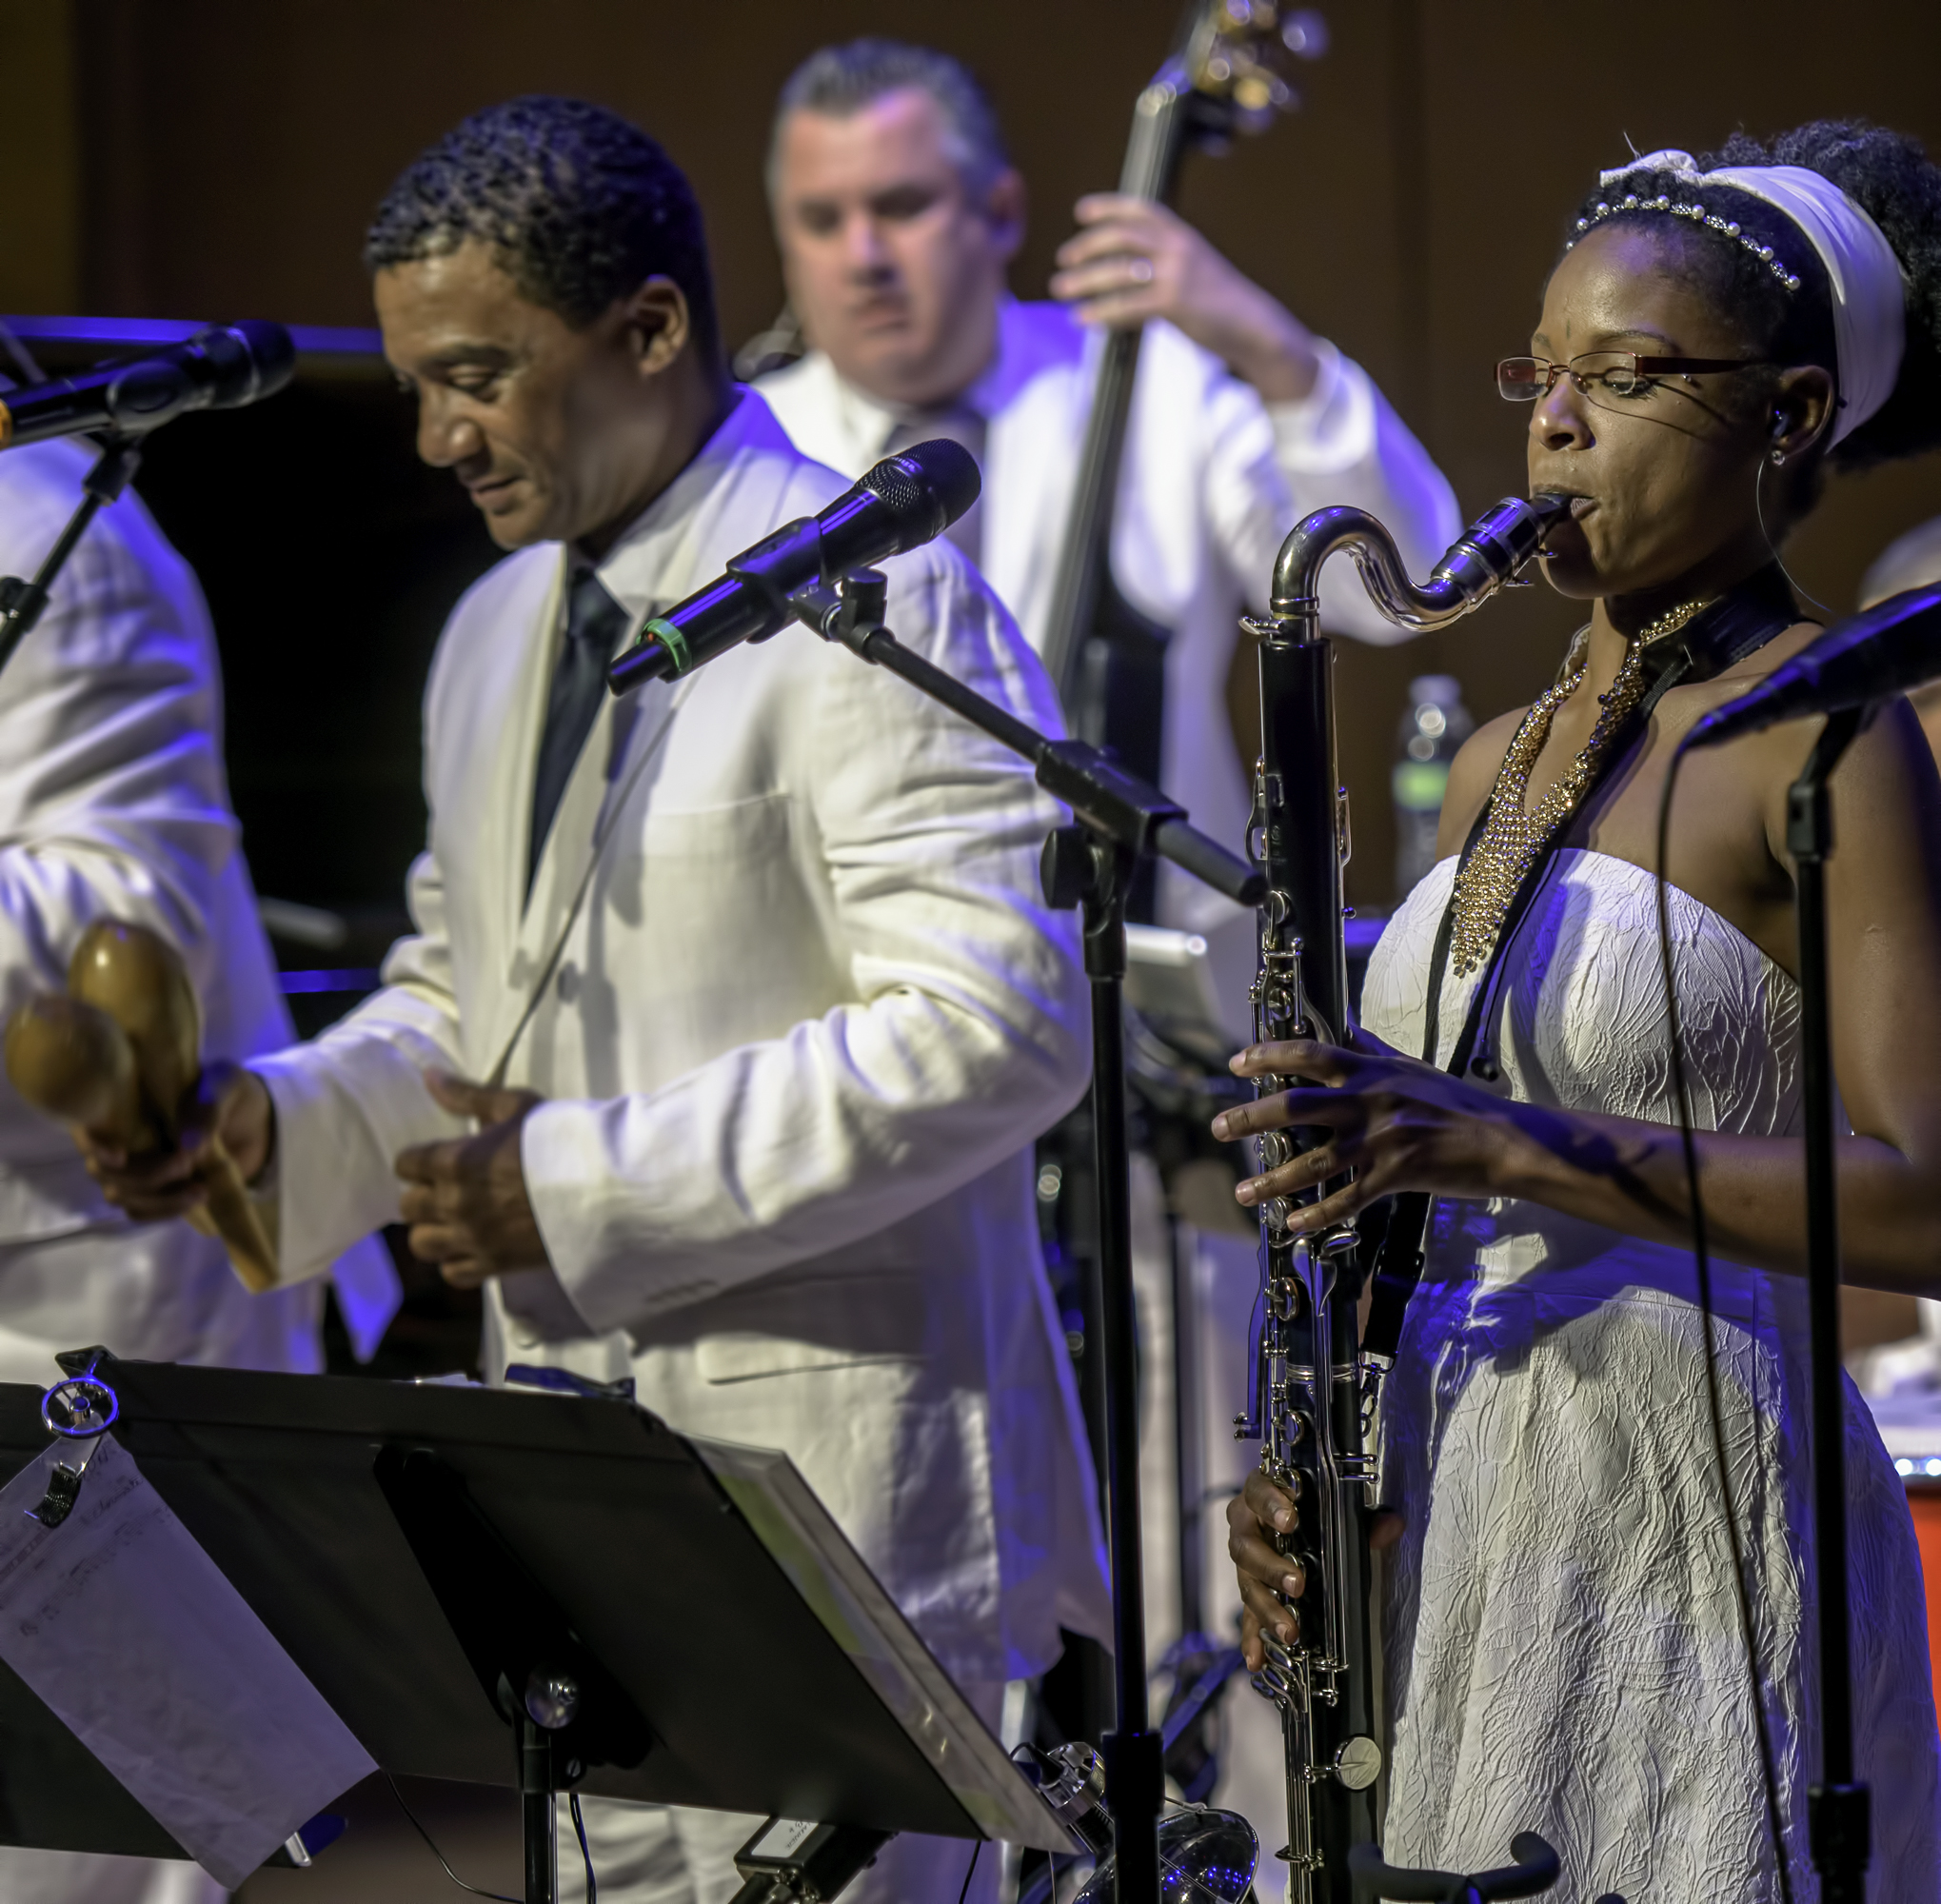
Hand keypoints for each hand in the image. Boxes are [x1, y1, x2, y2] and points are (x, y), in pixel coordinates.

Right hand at [80, 1061, 273, 1220]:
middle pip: (102, 1171)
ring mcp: (136, 1168)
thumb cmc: (230, 1093)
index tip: (119, 1155)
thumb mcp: (225, 1086)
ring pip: (121, 1196)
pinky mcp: (156, 1191)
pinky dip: (164, 1212)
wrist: (256, 1121)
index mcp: (127, 1104)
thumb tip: (187, 1145)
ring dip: (157, 1199)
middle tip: (186, 1163)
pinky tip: (196, 1199)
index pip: (88, 1128)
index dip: (94, 1145)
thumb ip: (208, 1108)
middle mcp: (121, 1139)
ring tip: (201, 1189)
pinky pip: (142, 1211)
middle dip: (143, 1175)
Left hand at [395, 1071, 546, 1287]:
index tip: (438, 1158)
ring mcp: (471, 1238)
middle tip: (448, 1187)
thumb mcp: (514, 1106)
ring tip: (455, 1219)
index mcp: (453, 1161)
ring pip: (421, 1243)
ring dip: (433, 1230)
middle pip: (407, 1207)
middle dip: (423, 1195)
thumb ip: (466, 1095)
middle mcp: (452, 1203)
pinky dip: (457, 1260)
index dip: (419, 1159)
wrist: (600, 1188)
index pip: (404, 1164)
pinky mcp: (492, 1264)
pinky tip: (475, 1243)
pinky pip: (452, 1272)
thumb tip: (428, 1074)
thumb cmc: (558, 1140)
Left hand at [1049, 194, 1319, 401]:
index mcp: (1182, 234)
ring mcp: (1176, 273)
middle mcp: (1178, 247)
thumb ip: (1164, 262)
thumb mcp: (1195, 269)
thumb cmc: (1220, 304)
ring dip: (1083, 279)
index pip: (1140, 210)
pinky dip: (1101, 311)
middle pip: (1121, 235)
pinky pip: (1127, 305)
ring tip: (1060, 289)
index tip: (1081, 211)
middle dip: (1087, 245)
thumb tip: (1125, 270)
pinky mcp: (1174, 303)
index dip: (1109, 206)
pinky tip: (1083, 318)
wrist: (1253, 327)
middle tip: (1063, 258)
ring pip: (1118, 271)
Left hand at [1210, 1026, 1522, 1232]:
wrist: (1503, 1139)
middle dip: (1251, 1117)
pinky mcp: (1395, 1176)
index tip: (1237, 1063)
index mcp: (1371, 1072)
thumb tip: (1348, 1029)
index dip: (1269, 1056)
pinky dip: (1317, 1213)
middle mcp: (1369, 1102)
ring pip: (1314, 1161)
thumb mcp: (1412, 1067)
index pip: (1310, 1055)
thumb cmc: (1457, 1103)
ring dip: (1273, 1179)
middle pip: (1296, 1106)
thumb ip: (1374, 1050)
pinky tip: (1293, 1224)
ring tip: (1243, 1192)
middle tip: (1218, 1127)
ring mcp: (1380, 1141)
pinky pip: (1347, 1199)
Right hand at [1229, 1471, 1404, 1670]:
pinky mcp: (1249, 1591)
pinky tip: (1258, 1660)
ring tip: (1290, 1630)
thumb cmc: (1311, 1509)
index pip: (1258, 1491)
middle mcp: (1246, 1525)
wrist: (1290, 1519)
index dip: (1270, 1504)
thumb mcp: (1340, 1509)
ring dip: (1266, 1608)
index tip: (1290, 1520)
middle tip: (1297, 1584)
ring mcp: (1245, 1561)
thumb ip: (1366, 1517)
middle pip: (1245, 1545)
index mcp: (1262, 1493)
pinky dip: (1251, 1639)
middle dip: (1271, 1567)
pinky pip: (1245, 1616)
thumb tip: (1392, 1526)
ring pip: (1246, 1583)